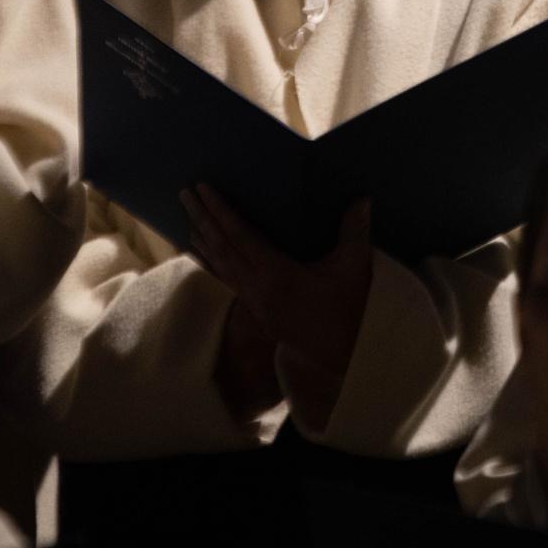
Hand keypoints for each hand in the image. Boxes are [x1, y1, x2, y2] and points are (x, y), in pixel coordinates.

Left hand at [181, 186, 372, 401]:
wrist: (341, 359)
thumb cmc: (348, 312)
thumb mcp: (353, 270)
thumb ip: (355, 233)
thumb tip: (362, 199)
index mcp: (277, 275)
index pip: (241, 237)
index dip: (221, 211)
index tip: (203, 189)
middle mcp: (257, 289)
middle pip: (222, 249)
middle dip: (202, 219)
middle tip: (184, 194)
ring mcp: (253, 302)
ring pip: (220, 266)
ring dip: (203, 240)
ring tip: (186, 218)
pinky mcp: (255, 311)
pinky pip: (226, 280)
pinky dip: (211, 262)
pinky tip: (201, 253)